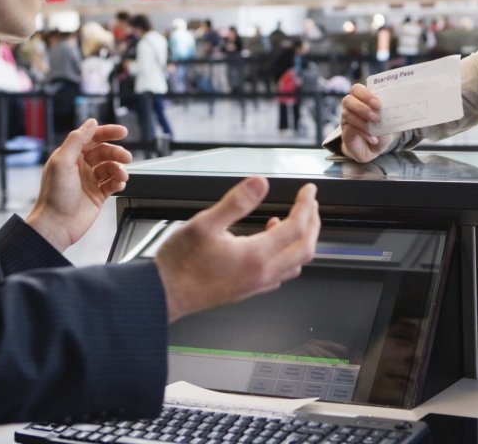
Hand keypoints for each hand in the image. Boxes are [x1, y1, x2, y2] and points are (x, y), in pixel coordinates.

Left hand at [26, 119, 132, 251]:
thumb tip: (90, 123)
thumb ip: (77, 140)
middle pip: (105, 152)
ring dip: (119, 169)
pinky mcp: (98, 195)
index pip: (92, 138)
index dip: (108, 132)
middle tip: (126, 157)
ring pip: (111, 167)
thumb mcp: (62, 162)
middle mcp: (80, 167)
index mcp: (70, 156)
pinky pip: (113, 183)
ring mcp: (90, 181)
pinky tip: (119, 184)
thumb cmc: (54, 196)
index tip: (123, 132)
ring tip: (122, 176)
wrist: (57, 225)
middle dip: (117, 153)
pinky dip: (119, 182)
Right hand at [154, 177, 319, 321]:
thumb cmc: (179, 263)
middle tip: (310, 204)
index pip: (296, 228)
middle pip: (305, 248)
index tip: (308, 191)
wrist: (164, 295)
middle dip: (313, 223)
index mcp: (255, 256)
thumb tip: (260, 183)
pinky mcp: (248, 290)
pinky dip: (286, 255)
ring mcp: (257, 285)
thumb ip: (235, 203)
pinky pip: (281, 273)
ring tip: (294, 221)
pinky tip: (271, 242)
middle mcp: (261, 274)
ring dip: (302, 240)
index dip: (306, 205)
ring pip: (295, 264)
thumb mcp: (204, 224)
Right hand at [339, 84, 394, 162]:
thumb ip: (388, 113)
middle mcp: (351, 107)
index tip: (377, 104)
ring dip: (363, 122)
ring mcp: (346, 119)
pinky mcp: (345, 132)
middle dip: (362, 107)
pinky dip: (363, 133)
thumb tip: (395, 108)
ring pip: (347, 114)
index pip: (357, 89)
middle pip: (348, 99)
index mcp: (362, 99)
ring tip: (375, 129)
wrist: (374, 148)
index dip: (365, 94)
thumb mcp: (388, 121)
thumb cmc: (381, 130)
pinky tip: (373, 139)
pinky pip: (350, 129)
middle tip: (375, 117)